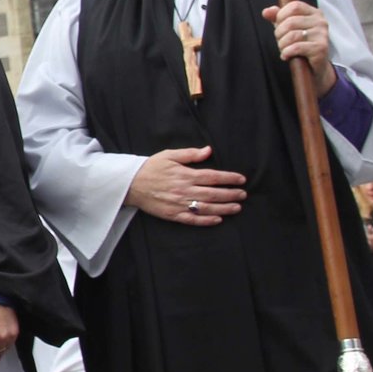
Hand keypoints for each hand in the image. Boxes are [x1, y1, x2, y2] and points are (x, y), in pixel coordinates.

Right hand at [125, 145, 246, 224]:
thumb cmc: (150, 168)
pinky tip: (218, 219)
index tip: (241, 179)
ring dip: (224, 208)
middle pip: (213, 193)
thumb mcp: (169, 155)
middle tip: (243, 195)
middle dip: (231, 194)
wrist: (129, 184)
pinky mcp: (173, 214)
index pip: (213, 177)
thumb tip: (209, 151)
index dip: (229, 178)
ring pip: (207, 207)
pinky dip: (206, 220)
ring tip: (237, 208)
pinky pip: (193, 219)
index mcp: (185, 174)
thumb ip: (190, 154)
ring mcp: (179, 204)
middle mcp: (184, 190)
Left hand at [263, 1, 336, 95]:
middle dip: (279, 33)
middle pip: (291, 22)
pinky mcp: (321, 48)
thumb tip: (266, 12)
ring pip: (292, 35)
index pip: (294, 6)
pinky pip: (297, 47)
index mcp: (314, 13)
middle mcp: (321, 22)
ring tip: (284, 49)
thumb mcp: (287, 28)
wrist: (314, 67)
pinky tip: (286, 56)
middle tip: (281, 41)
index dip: (281, 16)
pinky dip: (287, 52)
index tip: (279, 26)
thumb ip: (277, 17)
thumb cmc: (300, 44)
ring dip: (282, 44)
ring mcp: (322, 35)